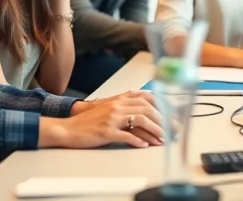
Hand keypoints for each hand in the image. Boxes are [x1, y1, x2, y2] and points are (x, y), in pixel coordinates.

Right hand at [41, 91, 164, 147]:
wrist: (70, 127)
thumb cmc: (91, 119)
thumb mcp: (111, 106)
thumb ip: (128, 104)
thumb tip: (148, 109)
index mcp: (121, 98)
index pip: (148, 97)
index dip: (163, 106)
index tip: (172, 116)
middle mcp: (118, 105)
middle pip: (148, 109)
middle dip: (164, 120)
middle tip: (173, 130)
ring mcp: (112, 118)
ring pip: (140, 120)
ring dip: (155, 131)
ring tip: (162, 139)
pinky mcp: (107, 131)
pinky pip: (126, 135)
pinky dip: (138, 140)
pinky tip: (144, 145)